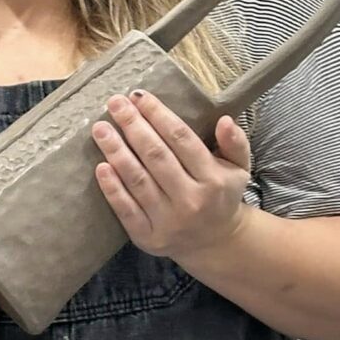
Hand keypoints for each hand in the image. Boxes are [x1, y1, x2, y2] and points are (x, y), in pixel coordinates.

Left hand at [91, 91, 253, 263]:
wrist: (215, 243)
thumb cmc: (222, 195)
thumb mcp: (239, 168)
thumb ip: (235, 142)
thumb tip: (225, 120)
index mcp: (213, 180)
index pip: (181, 139)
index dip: (158, 115)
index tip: (139, 96)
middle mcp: (191, 200)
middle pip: (156, 156)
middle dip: (133, 126)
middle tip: (115, 103)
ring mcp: (168, 221)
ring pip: (138, 180)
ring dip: (116, 151)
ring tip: (100, 128)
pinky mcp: (148, 237)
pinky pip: (126, 210)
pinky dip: (112, 188)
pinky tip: (100, 166)